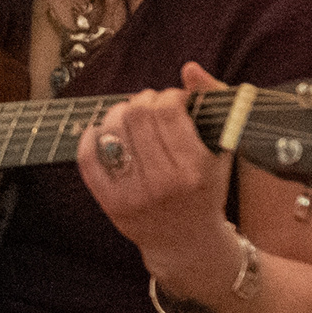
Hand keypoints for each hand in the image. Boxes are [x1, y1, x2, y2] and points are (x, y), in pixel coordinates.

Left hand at [79, 63, 234, 290]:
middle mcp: (163, 184)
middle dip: (143, 101)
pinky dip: (91, 137)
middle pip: (137, 115)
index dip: (168, 96)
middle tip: (151, 108)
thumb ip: (214, 100)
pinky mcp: (111, 204)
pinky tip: (104, 133)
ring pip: (111, 130)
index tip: (174, 102)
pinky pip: (87, 159)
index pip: (167, 111)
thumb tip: (189, 69)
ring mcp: (134, 195)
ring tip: (131, 120)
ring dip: (119, 114)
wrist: (188, 243)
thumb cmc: (207, 188)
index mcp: (195, 169)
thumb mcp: (223, 147)